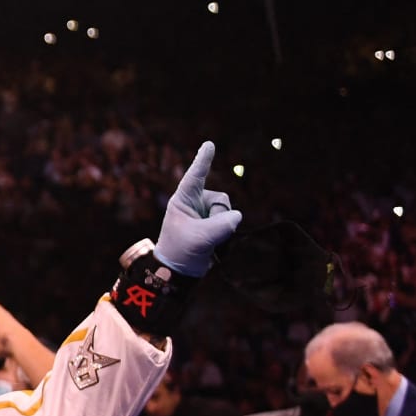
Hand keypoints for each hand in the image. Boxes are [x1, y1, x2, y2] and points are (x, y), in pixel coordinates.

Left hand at [156, 142, 242, 276]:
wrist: (179, 271)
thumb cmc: (181, 251)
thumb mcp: (201, 238)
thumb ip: (222, 225)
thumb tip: (236, 216)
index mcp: (183, 200)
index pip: (195, 176)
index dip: (203, 159)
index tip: (209, 144)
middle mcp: (195, 202)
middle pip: (221, 199)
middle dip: (220, 217)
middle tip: (203, 235)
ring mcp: (205, 213)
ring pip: (228, 211)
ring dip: (223, 227)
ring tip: (207, 240)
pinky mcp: (213, 224)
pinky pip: (230, 220)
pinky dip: (227, 231)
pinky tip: (216, 242)